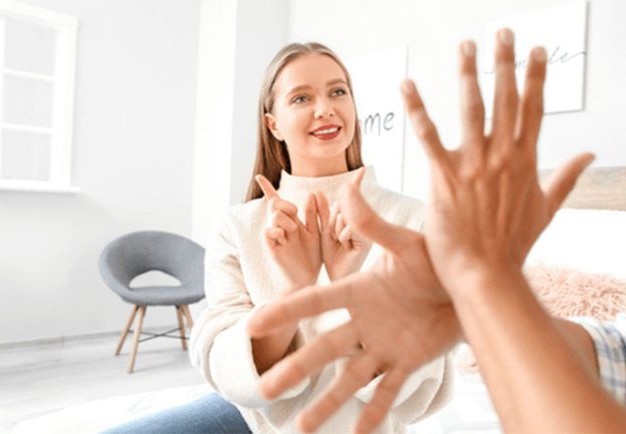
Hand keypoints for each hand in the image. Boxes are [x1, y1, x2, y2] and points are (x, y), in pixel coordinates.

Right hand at [248, 177, 459, 433]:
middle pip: (324, 348)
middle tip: (264, 390)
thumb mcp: (407, 242)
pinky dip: (374, 413)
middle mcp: (365, 322)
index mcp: (360, 291)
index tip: (253, 325)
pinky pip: (389, 391)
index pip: (314, 301)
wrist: (474, 283)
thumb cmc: (439, 258)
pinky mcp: (409, 361)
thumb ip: (374, 224)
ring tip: (302, 427)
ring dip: (327, 402)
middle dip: (295, 369)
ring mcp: (385, 345)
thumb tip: (348, 187)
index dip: (284, 312)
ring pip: (350, 378)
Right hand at [256, 175, 321, 288]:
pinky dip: (276, 230)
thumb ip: (315, 213)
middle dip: (287, 204)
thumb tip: (311, 192)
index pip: (277, 201)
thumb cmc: (314, 255)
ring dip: (287, 220)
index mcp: (290, 220)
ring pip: (274, 215)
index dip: (267, 188)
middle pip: (276, 203)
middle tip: (296, 215)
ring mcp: (275, 236)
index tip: (258, 176)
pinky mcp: (272, 247)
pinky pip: (268, 231)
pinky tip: (283, 237)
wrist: (309, 278)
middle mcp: (280, 226)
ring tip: (293, 232)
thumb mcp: (318, 231)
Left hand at [315, 170, 372, 280]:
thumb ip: (320, 211)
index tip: (362, 169)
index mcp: (355, 218)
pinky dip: (343, 235)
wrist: (337, 279)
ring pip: (346, 215)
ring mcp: (368, 230)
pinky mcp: (369, 238)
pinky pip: (351, 226)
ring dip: (336, 229)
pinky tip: (345, 246)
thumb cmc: (331, 256)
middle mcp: (364, 222)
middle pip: (344, 206)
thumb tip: (316, 191)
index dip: (356, 182)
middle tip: (335, 237)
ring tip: (340, 244)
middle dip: (332, 220)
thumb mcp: (323, 230)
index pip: (351, 197)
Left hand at [402, 33, 593, 295]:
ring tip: (466, 46)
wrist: (487, 274)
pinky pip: (428, 136)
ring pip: (472, 108)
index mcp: (526, 162)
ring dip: (469, 74)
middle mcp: (503, 157)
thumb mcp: (546, 210)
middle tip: (501, 31)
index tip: (537, 50)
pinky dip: (417, 109)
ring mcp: (474, 165)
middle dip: (504, 62)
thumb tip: (588, 156)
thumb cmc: (513, 246)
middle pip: (506, 99)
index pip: (534, 109)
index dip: (536, 77)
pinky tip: (407, 85)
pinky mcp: (445, 177)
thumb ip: (566, 179)